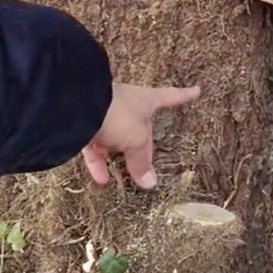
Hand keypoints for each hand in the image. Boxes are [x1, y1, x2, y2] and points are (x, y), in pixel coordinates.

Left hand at [81, 83, 200, 187]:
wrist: (77, 106)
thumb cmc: (117, 113)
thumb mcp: (136, 139)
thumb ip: (141, 161)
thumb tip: (149, 182)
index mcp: (146, 100)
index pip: (170, 97)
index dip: (184, 95)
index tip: (196, 90)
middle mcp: (126, 105)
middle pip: (140, 128)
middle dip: (143, 147)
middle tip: (147, 165)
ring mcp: (105, 114)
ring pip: (116, 139)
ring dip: (120, 158)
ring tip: (127, 177)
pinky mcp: (85, 126)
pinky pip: (95, 148)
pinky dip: (99, 164)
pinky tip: (102, 179)